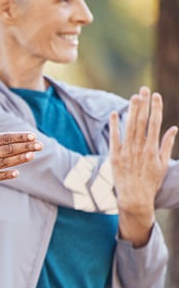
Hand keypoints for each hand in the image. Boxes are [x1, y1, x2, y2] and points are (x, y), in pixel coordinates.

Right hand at [0, 110, 40, 186]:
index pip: (4, 138)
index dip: (19, 137)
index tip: (32, 136)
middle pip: (8, 150)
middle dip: (26, 147)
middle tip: (40, 145)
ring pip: (4, 163)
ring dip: (20, 159)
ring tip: (32, 155)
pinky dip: (5, 174)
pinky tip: (16, 172)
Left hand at [110, 86, 176, 245]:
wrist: (134, 198)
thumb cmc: (151, 181)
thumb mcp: (162, 164)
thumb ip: (167, 144)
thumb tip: (174, 128)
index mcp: (152, 149)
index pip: (155, 123)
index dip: (156, 108)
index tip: (156, 95)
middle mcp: (139, 148)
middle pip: (141, 121)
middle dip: (144, 104)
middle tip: (144, 89)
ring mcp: (126, 152)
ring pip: (129, 127)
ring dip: (132, 110)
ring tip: (134, 96)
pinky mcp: (114, 156)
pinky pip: (114, 138)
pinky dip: (115, 125)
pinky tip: (115, 113)